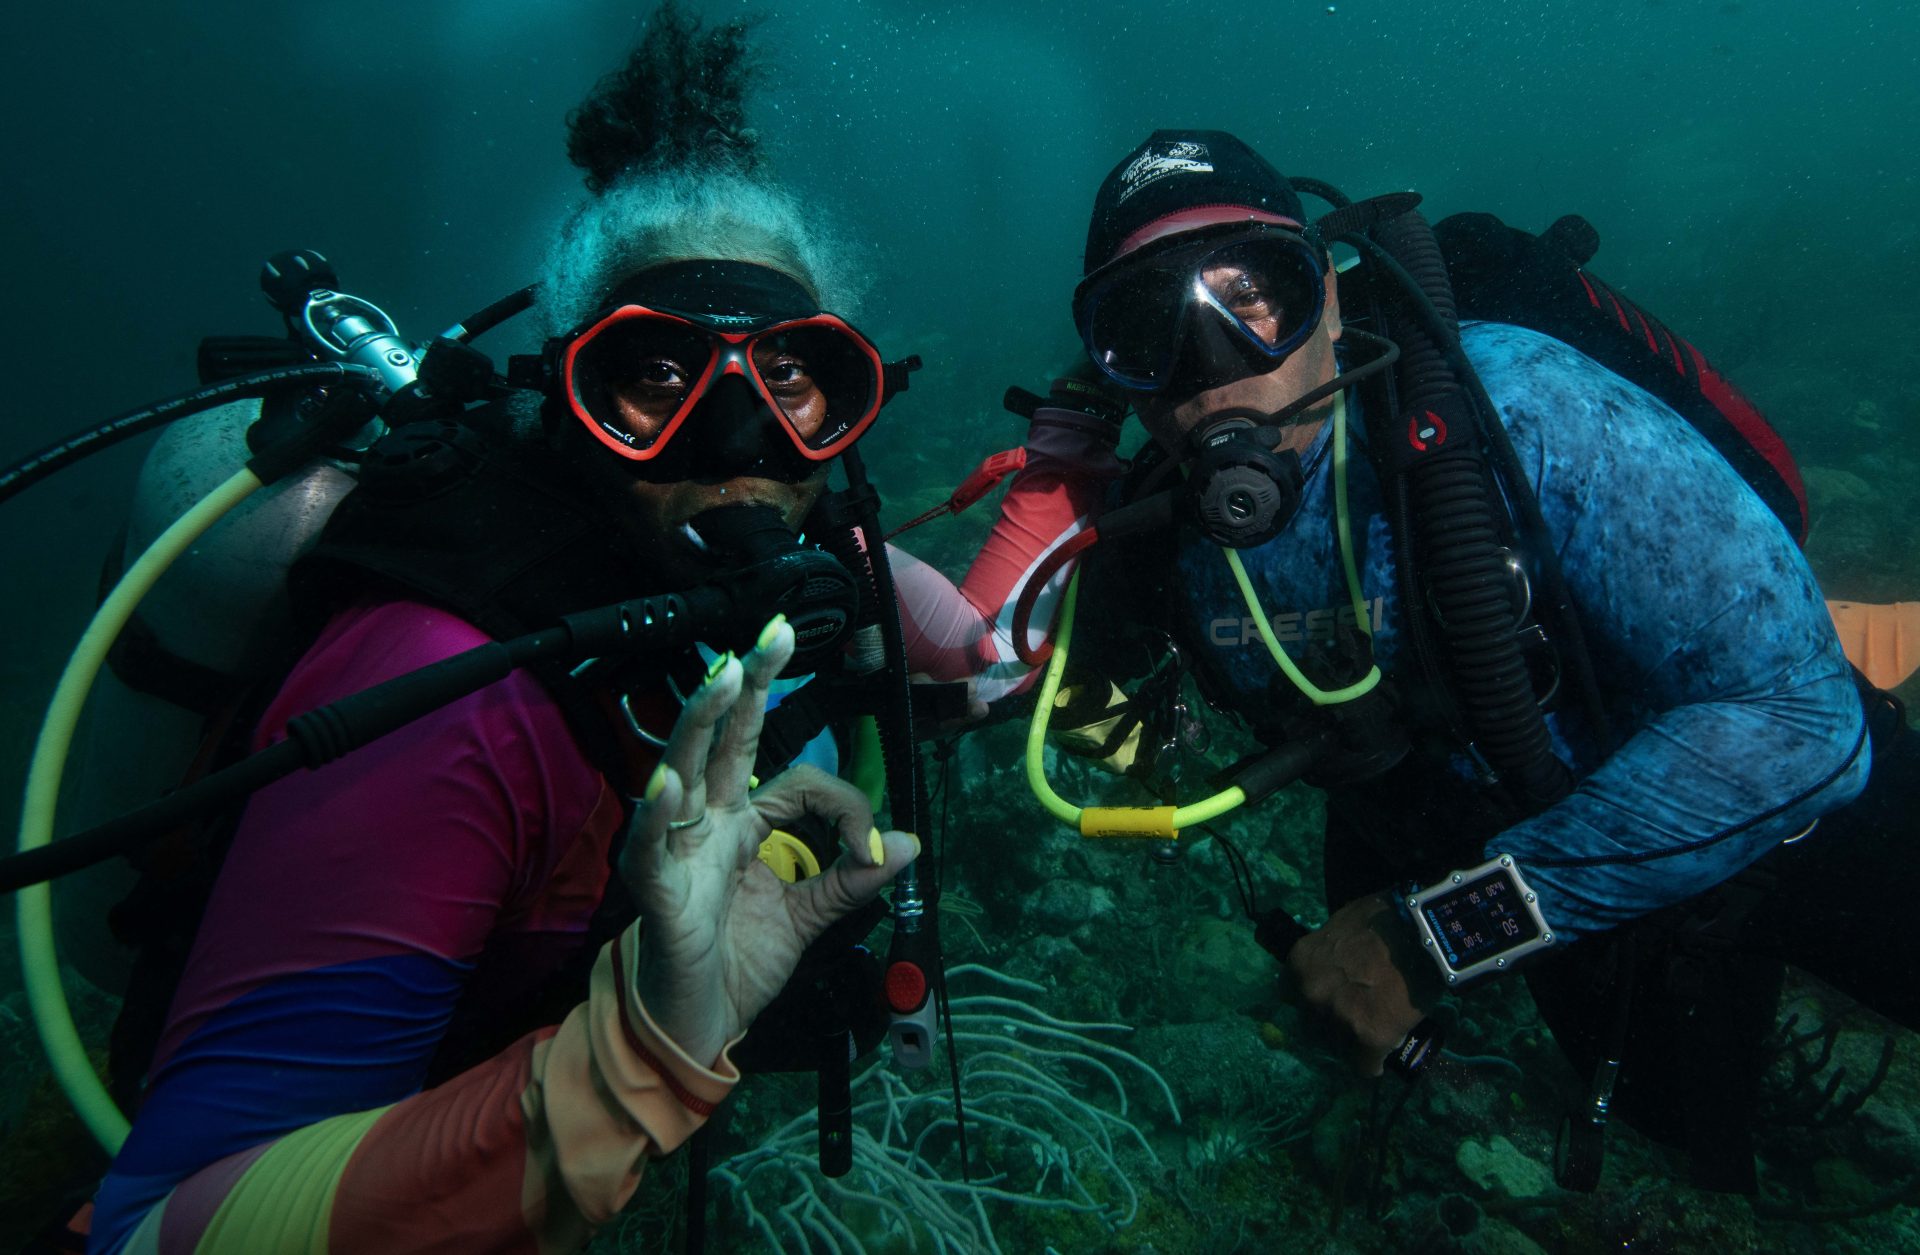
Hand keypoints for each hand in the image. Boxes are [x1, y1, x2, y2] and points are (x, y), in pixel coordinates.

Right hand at [619, 617, 918, 1064]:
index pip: (794, 779)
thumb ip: (851, 879)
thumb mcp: (810, 918)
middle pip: (726, 741)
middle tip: (776, 633)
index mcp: (743, 823)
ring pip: (683, 772)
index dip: (843, 804)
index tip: (874, 847)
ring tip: (726, 678)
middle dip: (749, 685)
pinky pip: (650, 846)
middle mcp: (707, 824)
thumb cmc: (737, 965)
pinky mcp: (654, 890)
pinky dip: (656, 816)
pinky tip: (666, 784)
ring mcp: (677, 851)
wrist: (696, 1029)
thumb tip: (908, 842)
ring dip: (702, 724)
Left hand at [1287, 892, 1440, 1075]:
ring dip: (1353, 1041)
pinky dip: (1374, 1062)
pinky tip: (1381, 1056)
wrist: (1426, 931)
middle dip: (1334, 1022)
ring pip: (1339, 1045)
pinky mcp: (1369, 1037)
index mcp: (1299, 963)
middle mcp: (1311, 993)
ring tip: (1376, 1029)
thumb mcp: (1342, 925)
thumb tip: (1335, 965)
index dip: (1316, 999)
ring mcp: (1338, 1017)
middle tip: (1358, 1014)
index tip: (1332, 1000)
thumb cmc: (1387, 918)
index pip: (1293, 996)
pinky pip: (1365, 1065)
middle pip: (1314, 1025)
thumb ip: (1330, 952)